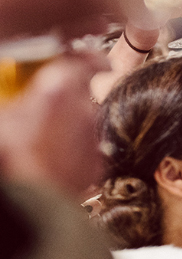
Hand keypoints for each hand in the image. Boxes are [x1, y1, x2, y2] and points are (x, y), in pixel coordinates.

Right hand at [0, 50, 109, 196]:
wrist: (32, 199)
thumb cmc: (12, 155)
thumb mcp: (2, 117)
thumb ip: (14, 103)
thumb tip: (15, 105)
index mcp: (59, 89)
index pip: (86, 61)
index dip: (90, 59)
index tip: (93, 60)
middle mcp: (83, 110)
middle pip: (80, 96)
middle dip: (64, 101)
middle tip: (42, 109)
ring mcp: (93, 138)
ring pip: (82, 124)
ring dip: (66, 128)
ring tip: (40, 141)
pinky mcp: (96, 164)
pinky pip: (84, 150)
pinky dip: (71, 151)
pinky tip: (52, 160)